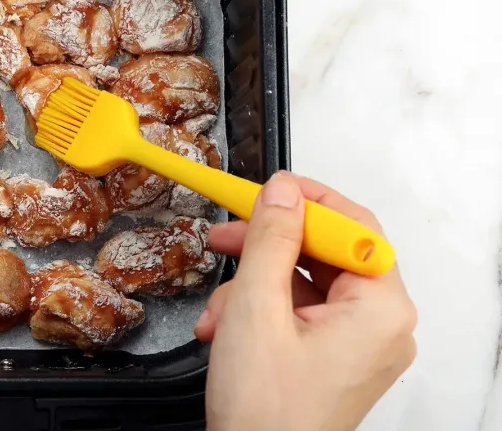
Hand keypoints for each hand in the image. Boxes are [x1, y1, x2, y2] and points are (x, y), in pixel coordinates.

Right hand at [195, 172, 416, 430]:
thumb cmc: (266, 411)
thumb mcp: (256, 307)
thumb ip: (269, 239)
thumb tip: (281, 191)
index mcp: (380, 309)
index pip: (353, 226)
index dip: (306, 201)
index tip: (266, 189)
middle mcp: (381, 326)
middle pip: (326, 254)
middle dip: (267, 247)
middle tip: (227, 234)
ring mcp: (360, 346)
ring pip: (305, 284)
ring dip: (253, 287)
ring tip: (218, 310)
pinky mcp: (336, 360)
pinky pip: (301, 313)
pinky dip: (260, 313)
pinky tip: (224, 328)